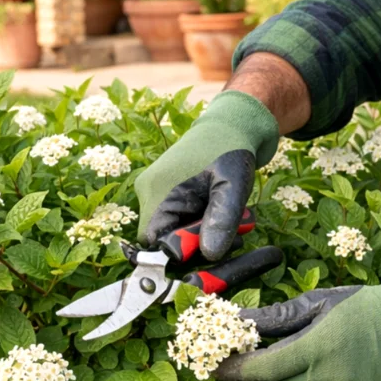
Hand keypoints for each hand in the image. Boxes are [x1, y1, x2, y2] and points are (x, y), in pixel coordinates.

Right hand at [135, 91, 280, 260]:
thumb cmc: (231, 151)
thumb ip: (222, 220)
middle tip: (230, 232)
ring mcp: (152, 191)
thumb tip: (209, 255)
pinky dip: (198, 222)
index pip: (155, 242)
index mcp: (156, 190)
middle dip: (197, 242)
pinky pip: (175, 219)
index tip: (213, 242)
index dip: (183, 250)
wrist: (229, 125)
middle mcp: (147, 192)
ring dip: (201, 232)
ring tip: (229, 216)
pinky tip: (217, 209)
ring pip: (172, 230)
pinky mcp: (162, 191)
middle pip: (164, 238)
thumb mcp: (233, 187)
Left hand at [212, 278, 380, 380]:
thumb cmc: (361, 308)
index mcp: (318, 348)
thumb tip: (237, 320)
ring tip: (257, 374)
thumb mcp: (316, 303)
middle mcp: (328, 379)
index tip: (214, 365)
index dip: (234, 370)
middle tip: (230, 369)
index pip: (262, 369)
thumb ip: (274, 317)